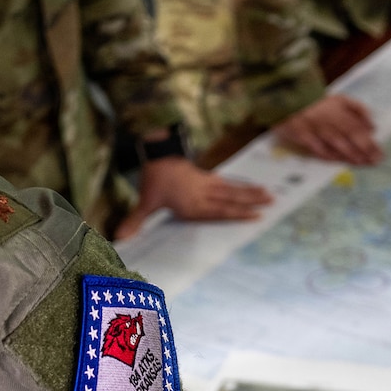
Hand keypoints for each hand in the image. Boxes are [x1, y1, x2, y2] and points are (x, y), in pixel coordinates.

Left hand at [114, 157, 272, 239]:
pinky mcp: (205, 176)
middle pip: (231, 198)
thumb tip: (119, 238)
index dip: (238, 213)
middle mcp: (203, 194)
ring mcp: (206, 184)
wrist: (156, 152)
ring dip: (250, 191)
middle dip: (251, 201)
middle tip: (271, 201)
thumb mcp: (145, 201)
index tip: (256, 215)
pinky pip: (226, 182)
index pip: (219, 211)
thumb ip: (135, 221)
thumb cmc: (154, 179)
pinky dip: (238, 185)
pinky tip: (248, 186)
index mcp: (193, 204)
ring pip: (232, 189)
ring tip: (268, 193)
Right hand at [272, 95, 382, 165]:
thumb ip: (358, 110)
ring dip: (350, 154)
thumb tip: (373, 127)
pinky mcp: (302, 135)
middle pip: (350, 135)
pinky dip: (327, 154)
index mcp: (340, 110)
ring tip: (361, 163)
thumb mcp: (341, 100)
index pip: (359, 128)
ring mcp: (316, 127)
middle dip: (364, 149)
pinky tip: (337, 161)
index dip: (370, 142)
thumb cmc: (318, 102)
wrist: (287, 97)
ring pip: (336, 142)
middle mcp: (330, 119)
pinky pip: (316, 146)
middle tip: (374, 162)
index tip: (381, 153)